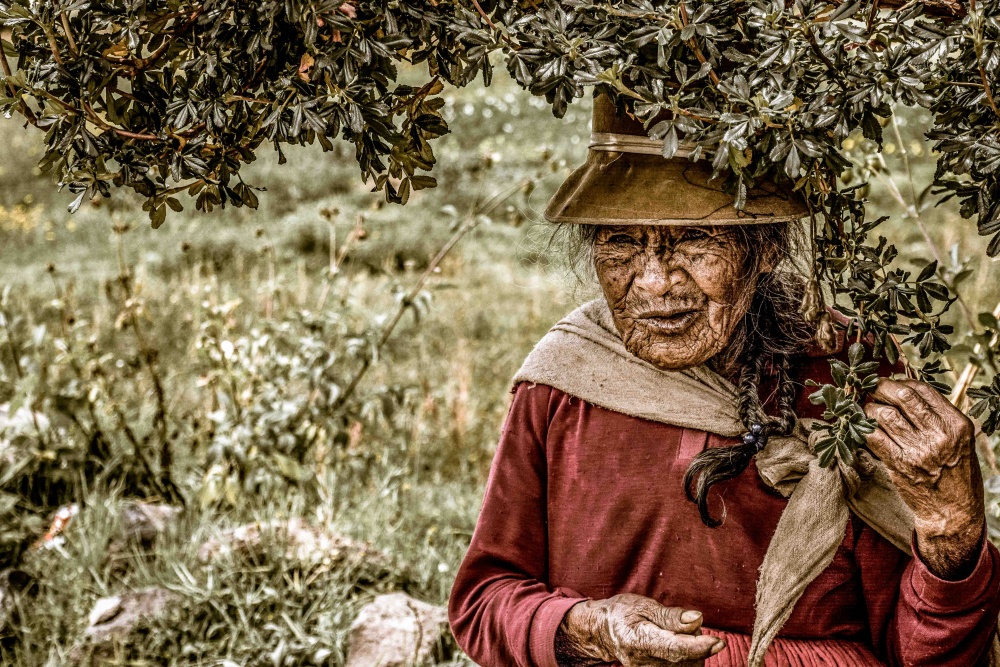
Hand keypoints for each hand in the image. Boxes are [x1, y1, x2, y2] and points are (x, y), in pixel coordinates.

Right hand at [557, 593, 724, 665]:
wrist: (601, 631)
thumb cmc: (622, 613)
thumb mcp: (643, 605)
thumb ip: (671, 616)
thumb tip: (697, 619)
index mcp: (638, 640)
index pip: (674, 648)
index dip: (698, 647)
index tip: (717, 642)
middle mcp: (642, 662)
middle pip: (684, 660)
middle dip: (697, 642)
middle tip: (688, 623)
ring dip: (693, 651)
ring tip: (679, 632)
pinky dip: (688, 658)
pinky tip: (681, 645)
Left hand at [864, 378, 985, 578]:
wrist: (953, 510)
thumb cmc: (954, 471)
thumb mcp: (958, 439)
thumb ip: (936, 415)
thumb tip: (903, 389)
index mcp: (956, 425)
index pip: (922, 390)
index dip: (900, 381)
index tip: (889, 383)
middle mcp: (939, 435)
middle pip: (902, 396)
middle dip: (880, 388)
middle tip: (870, 389)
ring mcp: (918, 450)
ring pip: (882, 415)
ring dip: (868, 408)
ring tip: (866, 409)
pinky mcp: (899, 464)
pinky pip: (873, 437)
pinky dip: (862, 428)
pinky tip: (862, 427)